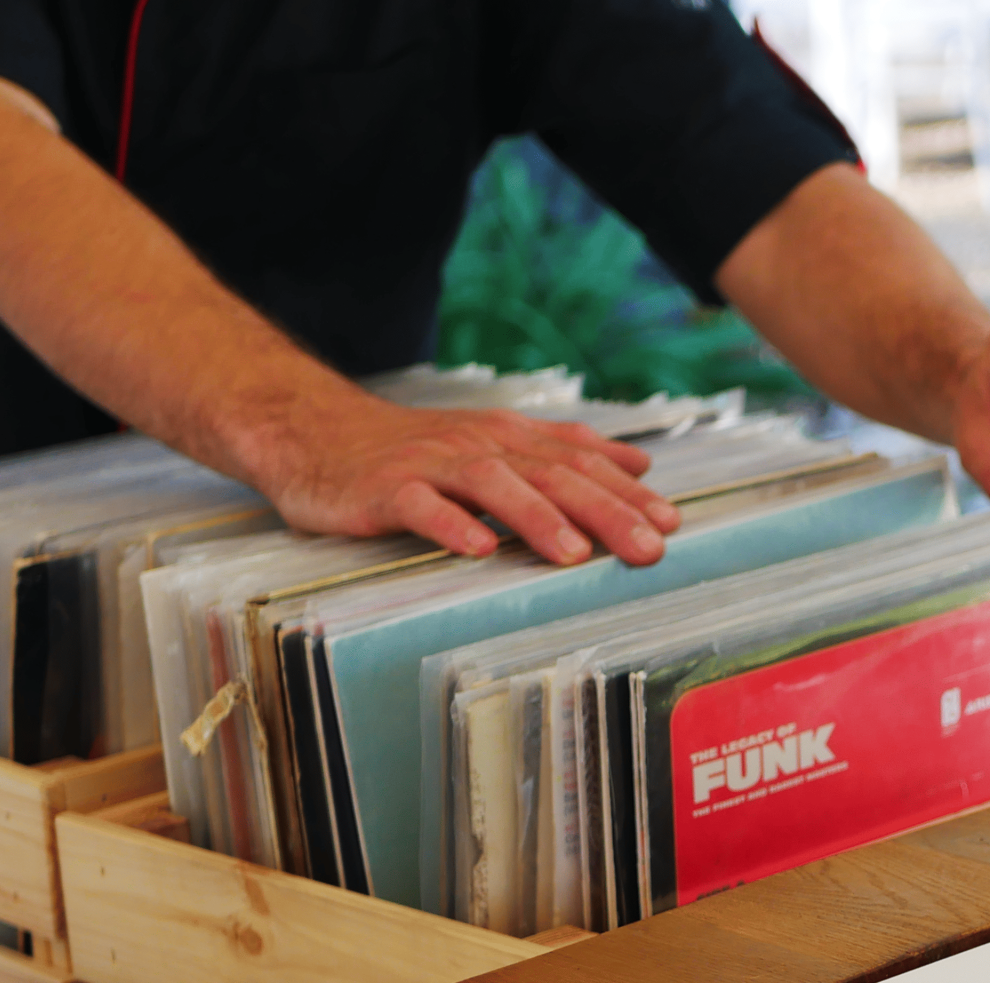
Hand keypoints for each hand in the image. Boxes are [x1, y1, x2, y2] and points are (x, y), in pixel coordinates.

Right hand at [247, 395, 681, 565]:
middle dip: (604, 510)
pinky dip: (451, 524)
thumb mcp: (493, 443)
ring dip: (537, 518)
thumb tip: (638, 462)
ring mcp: (429, 466)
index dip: (626, 491)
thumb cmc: (411, 452)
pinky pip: (421, 506)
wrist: (318, 434)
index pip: (578, 461)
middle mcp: (476, 445)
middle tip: (649, 548)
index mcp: (506, 437)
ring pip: (493, 485)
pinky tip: (478, 548)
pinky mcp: (384, 489)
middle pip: (549, 473)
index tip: (671, 523)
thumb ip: (563, 452)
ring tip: (575, 554)